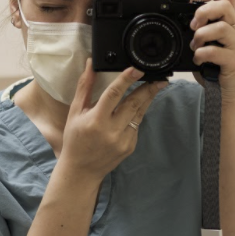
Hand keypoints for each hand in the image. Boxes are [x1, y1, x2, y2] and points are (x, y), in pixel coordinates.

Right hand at [59, 60, 167, 179]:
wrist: (82, 171)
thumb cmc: (75, 140)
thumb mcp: (75, 112)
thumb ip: (85, 87)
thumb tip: (91, 65)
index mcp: (96, 120)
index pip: (113, 94)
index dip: (126, 80)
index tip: (137, 69)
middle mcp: (111, 131)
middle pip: (134, 104)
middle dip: (148, 89)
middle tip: (158, 77)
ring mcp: (123, 140)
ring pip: (139, 114)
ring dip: (148, 99)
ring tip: (155, 86)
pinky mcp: (130, 147)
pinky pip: (137, 126)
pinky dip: (137, 115)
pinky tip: (137, 108)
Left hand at [188, 0, 234, 105]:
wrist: (224, 95)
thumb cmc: (212, 68)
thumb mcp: (203, 43)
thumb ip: (198, 26)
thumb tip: (182, 8)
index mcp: (230, 23)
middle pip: (225, 7)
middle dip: (203, 11)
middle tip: (192, 25)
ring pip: (222, 28)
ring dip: (201, 35)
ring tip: (194, 46)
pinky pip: (217, 51)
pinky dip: (202, 54)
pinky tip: (198, 60)